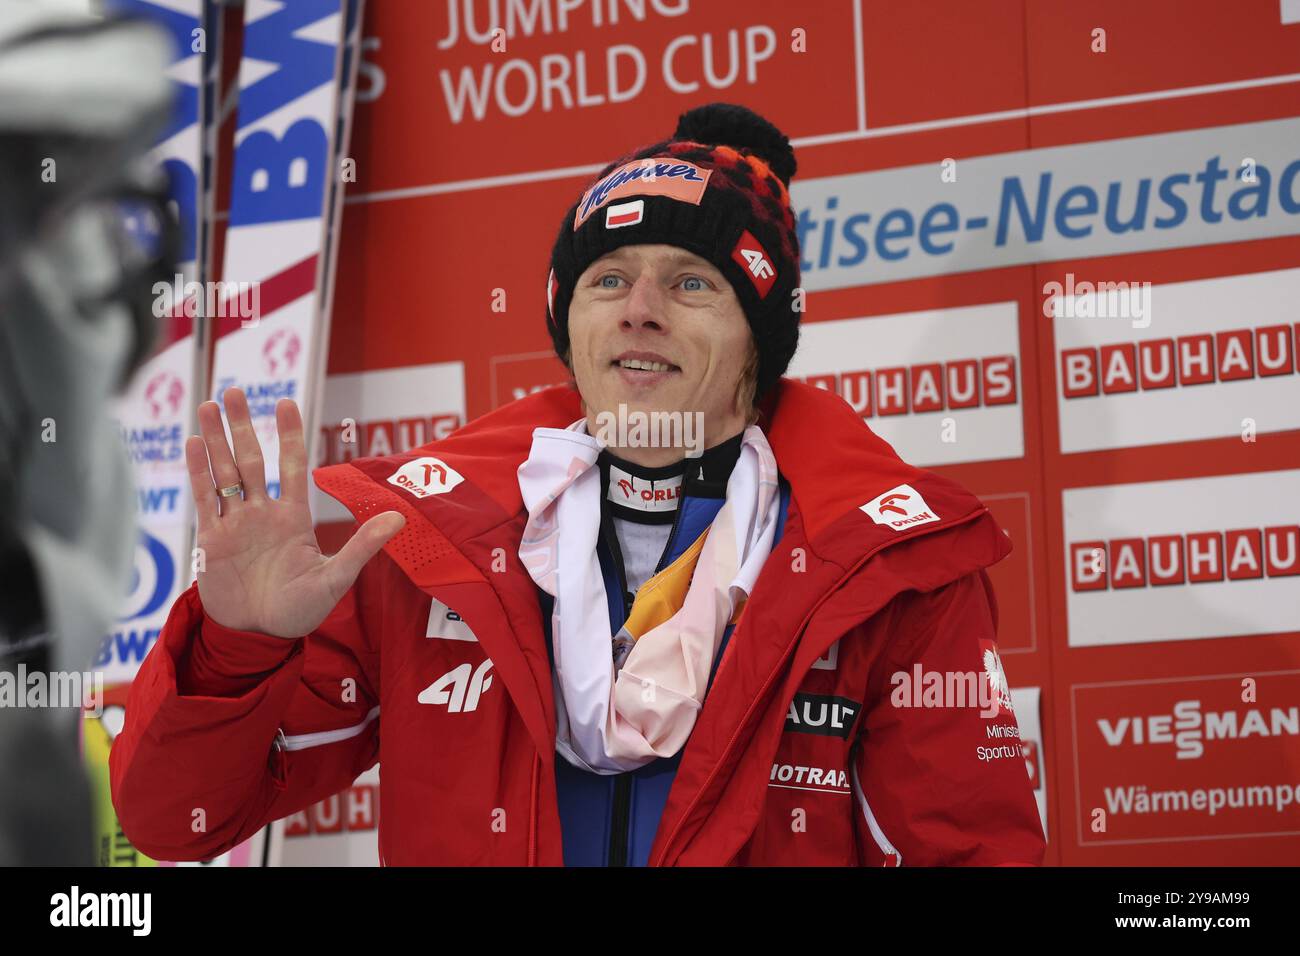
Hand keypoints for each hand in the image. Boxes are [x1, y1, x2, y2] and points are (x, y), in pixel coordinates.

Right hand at [184, 387, 404, 637]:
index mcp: (294, 517)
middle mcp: (263, 513)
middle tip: (235, 390)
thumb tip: (399, 519)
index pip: (291, 465)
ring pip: (224, 472)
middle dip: (242, 426)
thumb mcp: (337, 577)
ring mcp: (235, 524)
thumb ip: (363, 546)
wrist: (261, 637)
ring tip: (210, 404)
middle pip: (252, 459)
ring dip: (217, 440)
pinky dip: (199, 471)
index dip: (288, 434)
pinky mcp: (211, 540)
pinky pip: (205, 499)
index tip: (286, 401)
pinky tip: (194, 443)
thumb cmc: (301, 610)